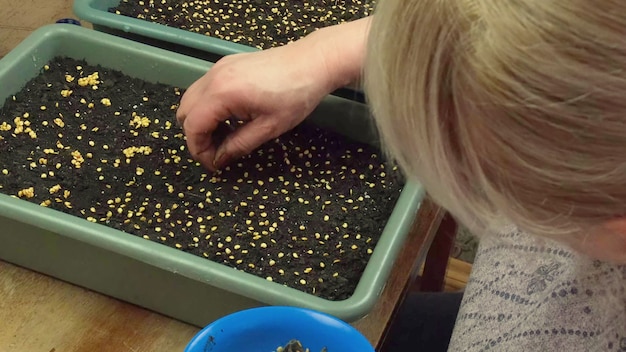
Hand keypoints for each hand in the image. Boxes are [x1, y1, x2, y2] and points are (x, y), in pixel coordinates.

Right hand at [176, 18, 370, 170]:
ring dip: (201, 121)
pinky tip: (230, 117)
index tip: (214, 165)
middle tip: (218, 152)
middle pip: (184, 112)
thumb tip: (219, 160)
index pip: (193, 127)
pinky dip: (208, 106)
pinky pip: (204, 88)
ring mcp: (218, 68)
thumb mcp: (268, 128)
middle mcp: (214, 77)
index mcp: (222, 93)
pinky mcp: (226, 64)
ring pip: (191, 99)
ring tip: (225, 136)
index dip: (199, 150)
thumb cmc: (296, 95)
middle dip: (197, 136)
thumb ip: (238, 146)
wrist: (312, 62)